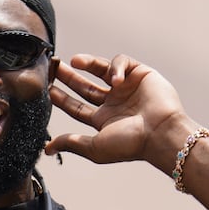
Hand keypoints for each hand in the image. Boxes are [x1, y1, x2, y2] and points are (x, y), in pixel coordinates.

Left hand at [45, 53, 191, 167]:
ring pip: (101, 69)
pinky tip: (115, 80)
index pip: (77, 107)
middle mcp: (114, 103)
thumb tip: (47, 148)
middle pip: (85, 86)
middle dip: (69, 76)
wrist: (161, 132)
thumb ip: (71, 143)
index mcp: (104, 121)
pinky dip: (116, 67)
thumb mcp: (95, 146)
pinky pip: (122, 62)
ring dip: (87, 63)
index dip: (62, 98)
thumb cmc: (130, 143)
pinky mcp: (140, 74)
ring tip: (76, 61)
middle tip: (54, 66)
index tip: (48, 88)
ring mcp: (126, 88)